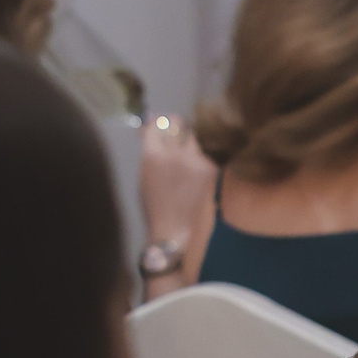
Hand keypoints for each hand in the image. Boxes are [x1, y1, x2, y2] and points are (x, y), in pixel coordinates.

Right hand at [138, 114, 213, 255]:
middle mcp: (175, 154)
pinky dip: (204, 158)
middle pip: (179, 124)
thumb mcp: (144, 177)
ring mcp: (196, 161)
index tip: (163, 125)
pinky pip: (207, 154)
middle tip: (178, 132)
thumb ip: (150, 150)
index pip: (158, 125)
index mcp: (152, 156)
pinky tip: (200, 173)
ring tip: (190, 157)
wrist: (177, 233)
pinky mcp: (213, 169)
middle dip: (177, 127)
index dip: (160, 124)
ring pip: (196, 138)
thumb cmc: (156, 206)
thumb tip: (151, 125)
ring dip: (192, 142)